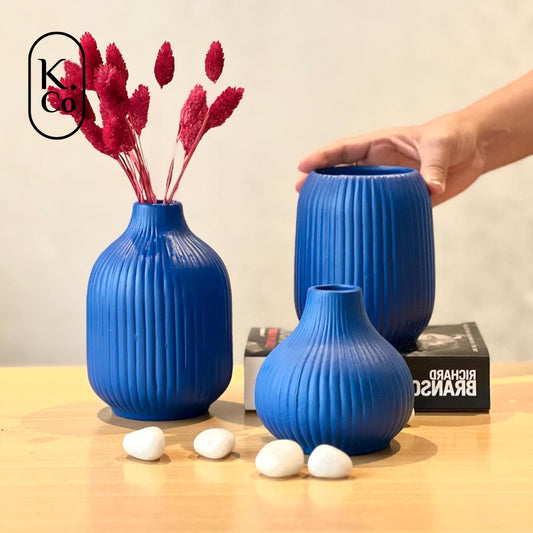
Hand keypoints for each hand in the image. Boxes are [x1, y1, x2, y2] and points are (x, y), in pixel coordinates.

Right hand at [297, 113, 485, 206]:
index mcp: (380, 144)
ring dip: (336, 200)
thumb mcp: (441, 146)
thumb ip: (434, 166)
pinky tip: (352, 228)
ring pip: (355, 192)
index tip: (303, 166)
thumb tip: (432, 187)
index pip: (345, 150)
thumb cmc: (453, 137)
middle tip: (299, 190)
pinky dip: (363, 217)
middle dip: (319, 179)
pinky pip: (377, 209)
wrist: (472, 150)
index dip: (323, 157)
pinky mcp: (400, 199)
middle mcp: (378, 164)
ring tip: (314, 212)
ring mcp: (387, 183)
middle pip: (342, 172)